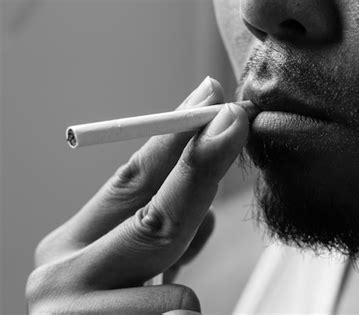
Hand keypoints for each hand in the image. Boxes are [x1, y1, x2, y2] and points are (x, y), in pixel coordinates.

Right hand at [26, 77, 248, 313]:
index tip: (208, 98)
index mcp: (69, 245)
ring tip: (167, 305)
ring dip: (188, 289)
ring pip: (176, 288)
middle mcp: (61, 276)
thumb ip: (157, 235)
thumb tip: (207, 201)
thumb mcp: (127, 268)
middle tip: (234, 119)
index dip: (172, 137)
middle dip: (202, 165)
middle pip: (153, 213)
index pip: (128, 179)